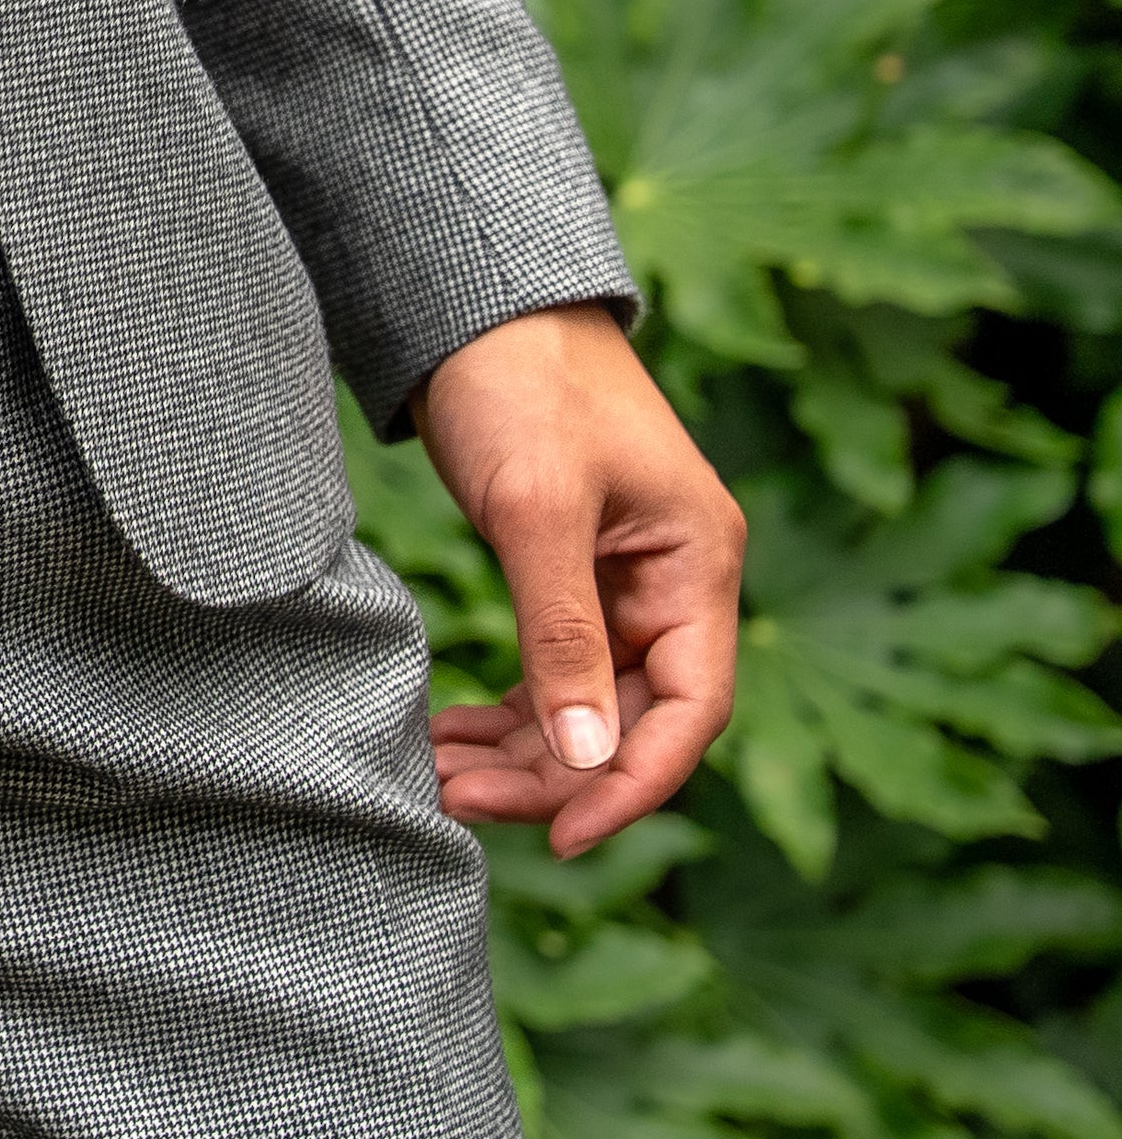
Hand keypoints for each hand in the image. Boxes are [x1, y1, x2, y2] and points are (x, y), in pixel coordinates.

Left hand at [413, 303, 743, 856]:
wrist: (473, 302)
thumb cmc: (519, 381)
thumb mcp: (537, 506)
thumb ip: (562, 632)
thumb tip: (586, 757)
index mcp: (697, 564)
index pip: (690, 709)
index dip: (631, 783)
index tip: (560, 836)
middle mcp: (672, 580)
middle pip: (633, 717)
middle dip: (554, 771)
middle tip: (458, 801)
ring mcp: (619, 577)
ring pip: (587, 700)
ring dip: (524, 749)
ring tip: (441, 780)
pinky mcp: (565, 568)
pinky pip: (552, 667)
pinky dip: (508, 707)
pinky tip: (451, 733)